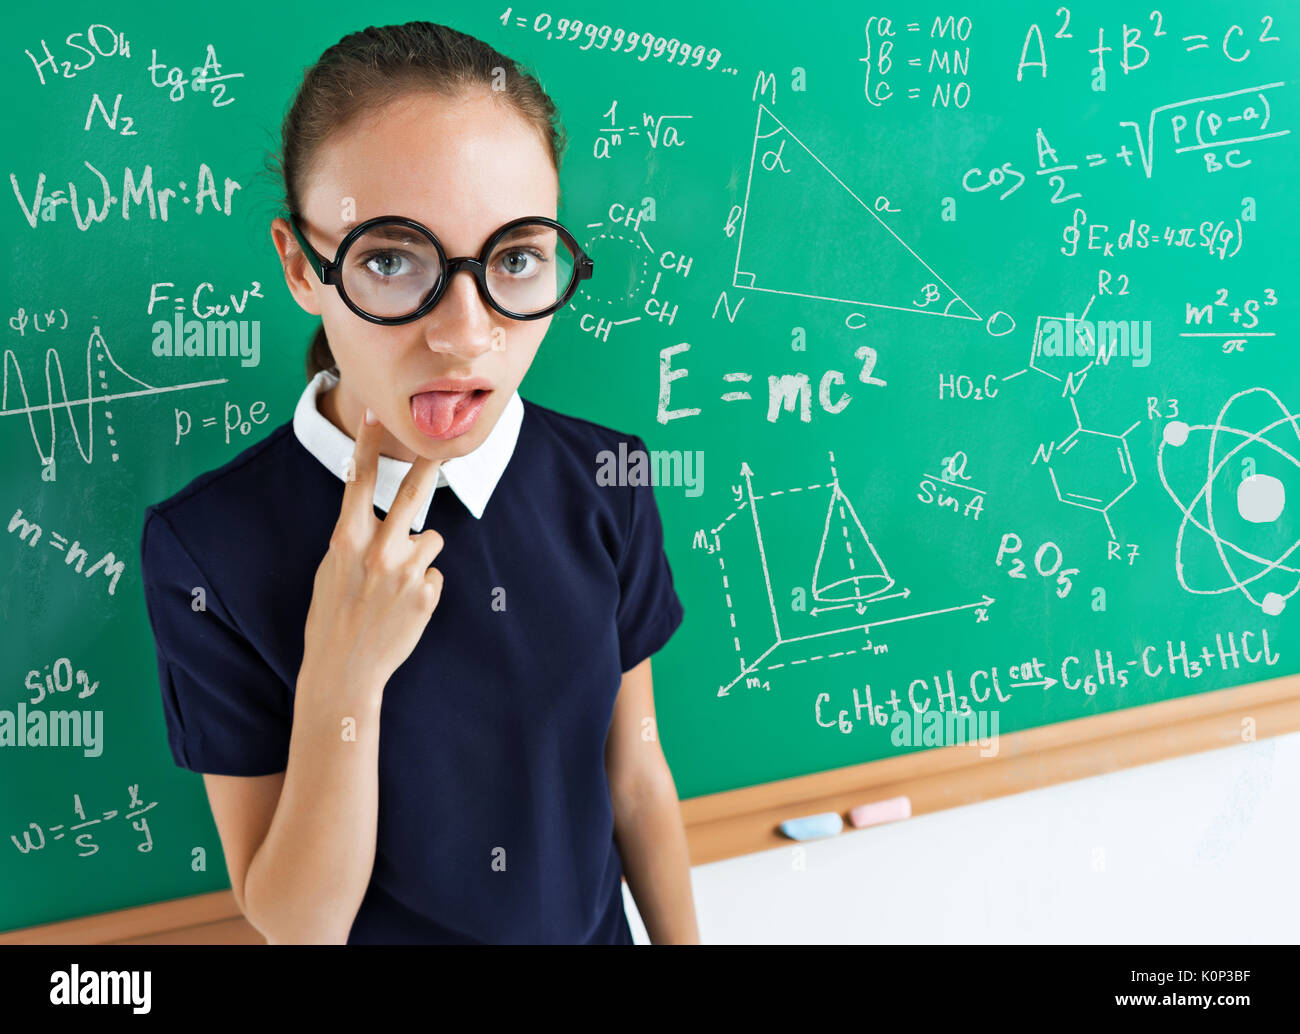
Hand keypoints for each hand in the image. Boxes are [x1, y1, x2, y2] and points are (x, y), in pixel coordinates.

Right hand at [299, 408, 445, 698]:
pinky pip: (434, 574)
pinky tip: (403, 607)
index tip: (375, 414)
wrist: (344, 671)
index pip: (359, 481)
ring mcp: (407, 572)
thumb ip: (355, 540)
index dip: (367, 445)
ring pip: (431, 539)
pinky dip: (423, 586)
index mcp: (347, 539)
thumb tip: (379, 521)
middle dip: (429, 465)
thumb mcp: (331, 569)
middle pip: (412, 495)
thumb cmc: (331, 617)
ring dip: (420, 555)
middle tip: (445, 443)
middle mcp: (380, 549)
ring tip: (395, 584)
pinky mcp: (428, 593)